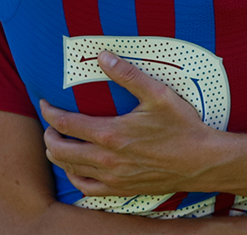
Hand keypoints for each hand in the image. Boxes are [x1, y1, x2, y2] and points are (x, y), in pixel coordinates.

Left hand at [40, 50, 221, 196]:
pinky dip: (74, 176)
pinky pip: (86, 188)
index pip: (66, 124)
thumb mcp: (158, 94)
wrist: (201, 161)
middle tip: (51, 124)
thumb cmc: (182, 126)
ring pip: (70, 169)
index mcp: (111, 134)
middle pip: (60, 150)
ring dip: (57, 154)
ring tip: (58, 142)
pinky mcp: (121, 189)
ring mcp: (112, 177)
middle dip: (49, 135)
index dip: (50, 113)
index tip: (45, 104)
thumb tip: (103, 56)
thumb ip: (128, 74)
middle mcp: (106, 159)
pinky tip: (76, 168)